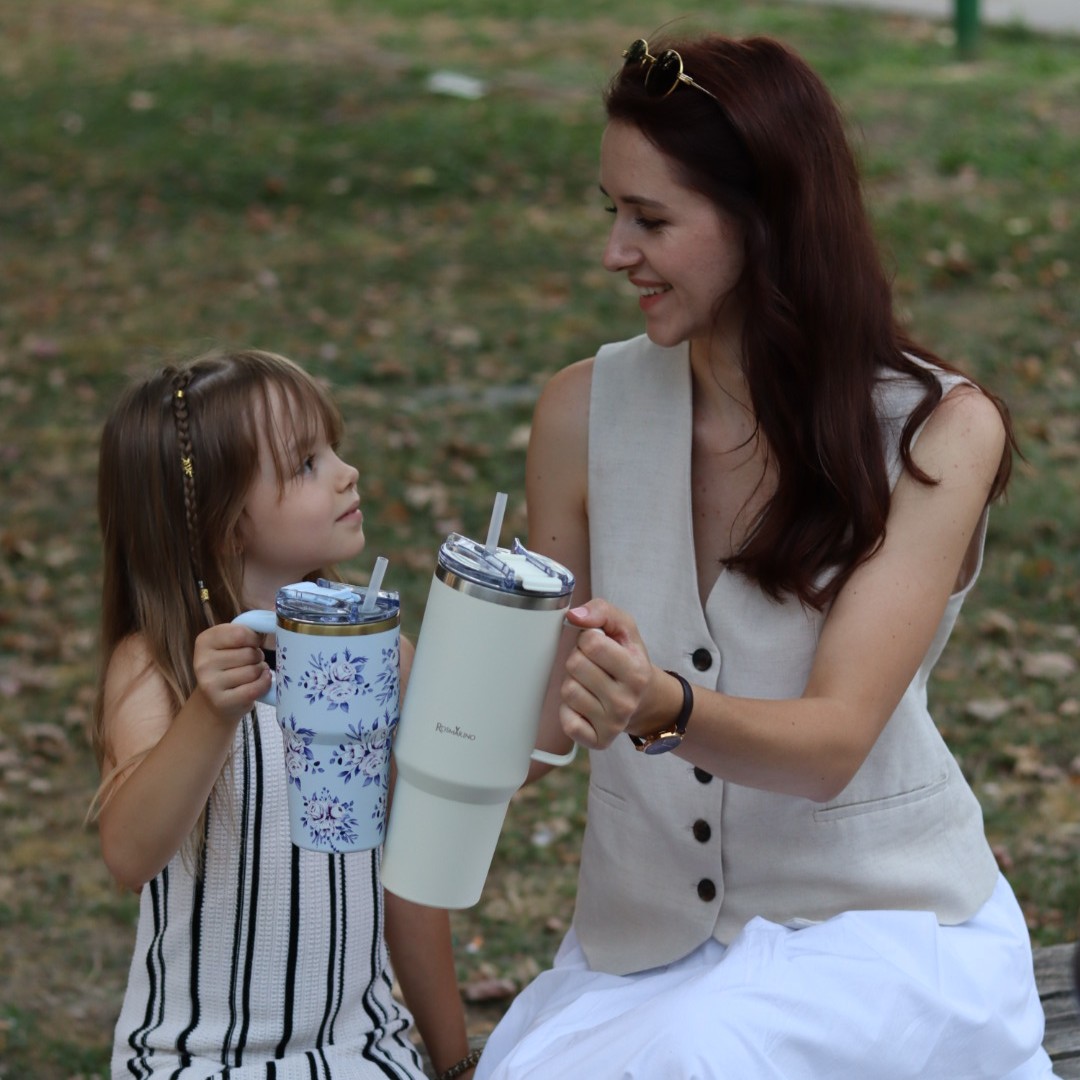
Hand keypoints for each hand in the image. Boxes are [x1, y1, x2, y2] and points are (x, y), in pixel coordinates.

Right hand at [192, 622, 270, 724]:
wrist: (215, 702)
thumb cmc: (230, 666)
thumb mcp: (231, 644)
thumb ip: (250, 627)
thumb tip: (276, 607)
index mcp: (204, 640)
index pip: (240, 633)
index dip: (254, 638)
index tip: (253, 643)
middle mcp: (202, 662)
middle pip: (249, 653)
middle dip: (258, 657)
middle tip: (251, 662)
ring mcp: (210, 683)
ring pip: (253, 671)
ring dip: (260, 671)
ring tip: (252, 673)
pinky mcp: (221, 701)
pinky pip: (255, 688)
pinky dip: (264, 684)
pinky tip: (259, 682)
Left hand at [560, 599, 655, 748]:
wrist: (646, 700)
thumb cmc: (629, 660)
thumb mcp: (624, 628)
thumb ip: (601, 611)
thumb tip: (574, 616)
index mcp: (636, 671)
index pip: (590, 642)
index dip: (587, 638)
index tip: (598, 646)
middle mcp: (626, 701)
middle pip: (575, 665)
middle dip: (578, 659)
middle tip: (594, 665)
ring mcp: (612, 724)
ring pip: (568, 690)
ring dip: (573, 682)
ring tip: (590, 684)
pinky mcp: (598, 741)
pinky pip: (567, 721)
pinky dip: (570, 710)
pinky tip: (585, 705)